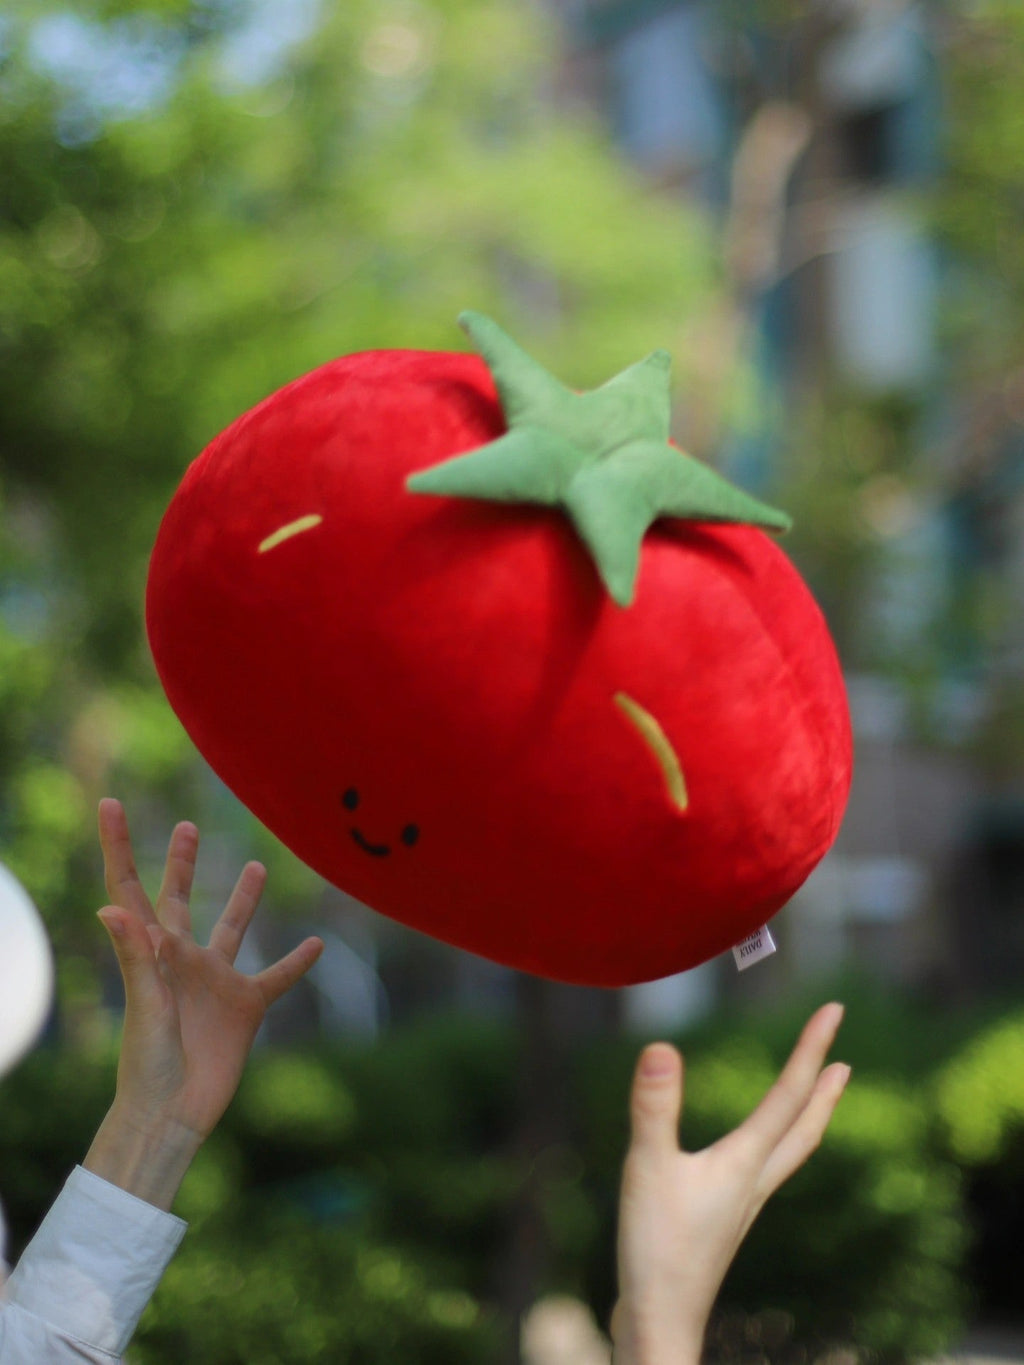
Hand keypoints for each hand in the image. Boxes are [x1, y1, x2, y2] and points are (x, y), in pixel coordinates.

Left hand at [84, 798, 322, 1209]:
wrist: (174, 1114)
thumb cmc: (147, 1063)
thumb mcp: (144, 1004)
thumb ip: (135, 955)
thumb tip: (110, 904)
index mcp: (151, 951)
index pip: (130, 887)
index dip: (118, 844)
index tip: (110, 803)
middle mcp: (182, 959)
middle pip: (179, 899)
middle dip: (182, 863)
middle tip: (185, 827)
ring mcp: (215, 982)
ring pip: (232, 929)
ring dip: (244, 900)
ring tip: (258, 866)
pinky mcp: (245, 1007)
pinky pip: (276, 977)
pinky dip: (297, 961)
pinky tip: (317, 944)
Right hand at [612, 1003, 849, 1364]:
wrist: (658, 1325)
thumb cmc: (656, 1250)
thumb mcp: (648, 1168)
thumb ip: (655, 1108)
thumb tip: (662, 1047)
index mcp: (746, 1162)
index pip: (788, 1094)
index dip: (811, 1048)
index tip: (834, 1009)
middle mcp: (753, 1181)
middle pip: (802, 1129)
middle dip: (824, 1091)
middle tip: (845, 1058)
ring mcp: (740, 1205)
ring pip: (787, 1152)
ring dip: (806, 1118)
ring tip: (819, 1098)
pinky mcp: (722, 1223)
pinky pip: (762, 1170)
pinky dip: (774, 1146)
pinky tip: (750, 1155)